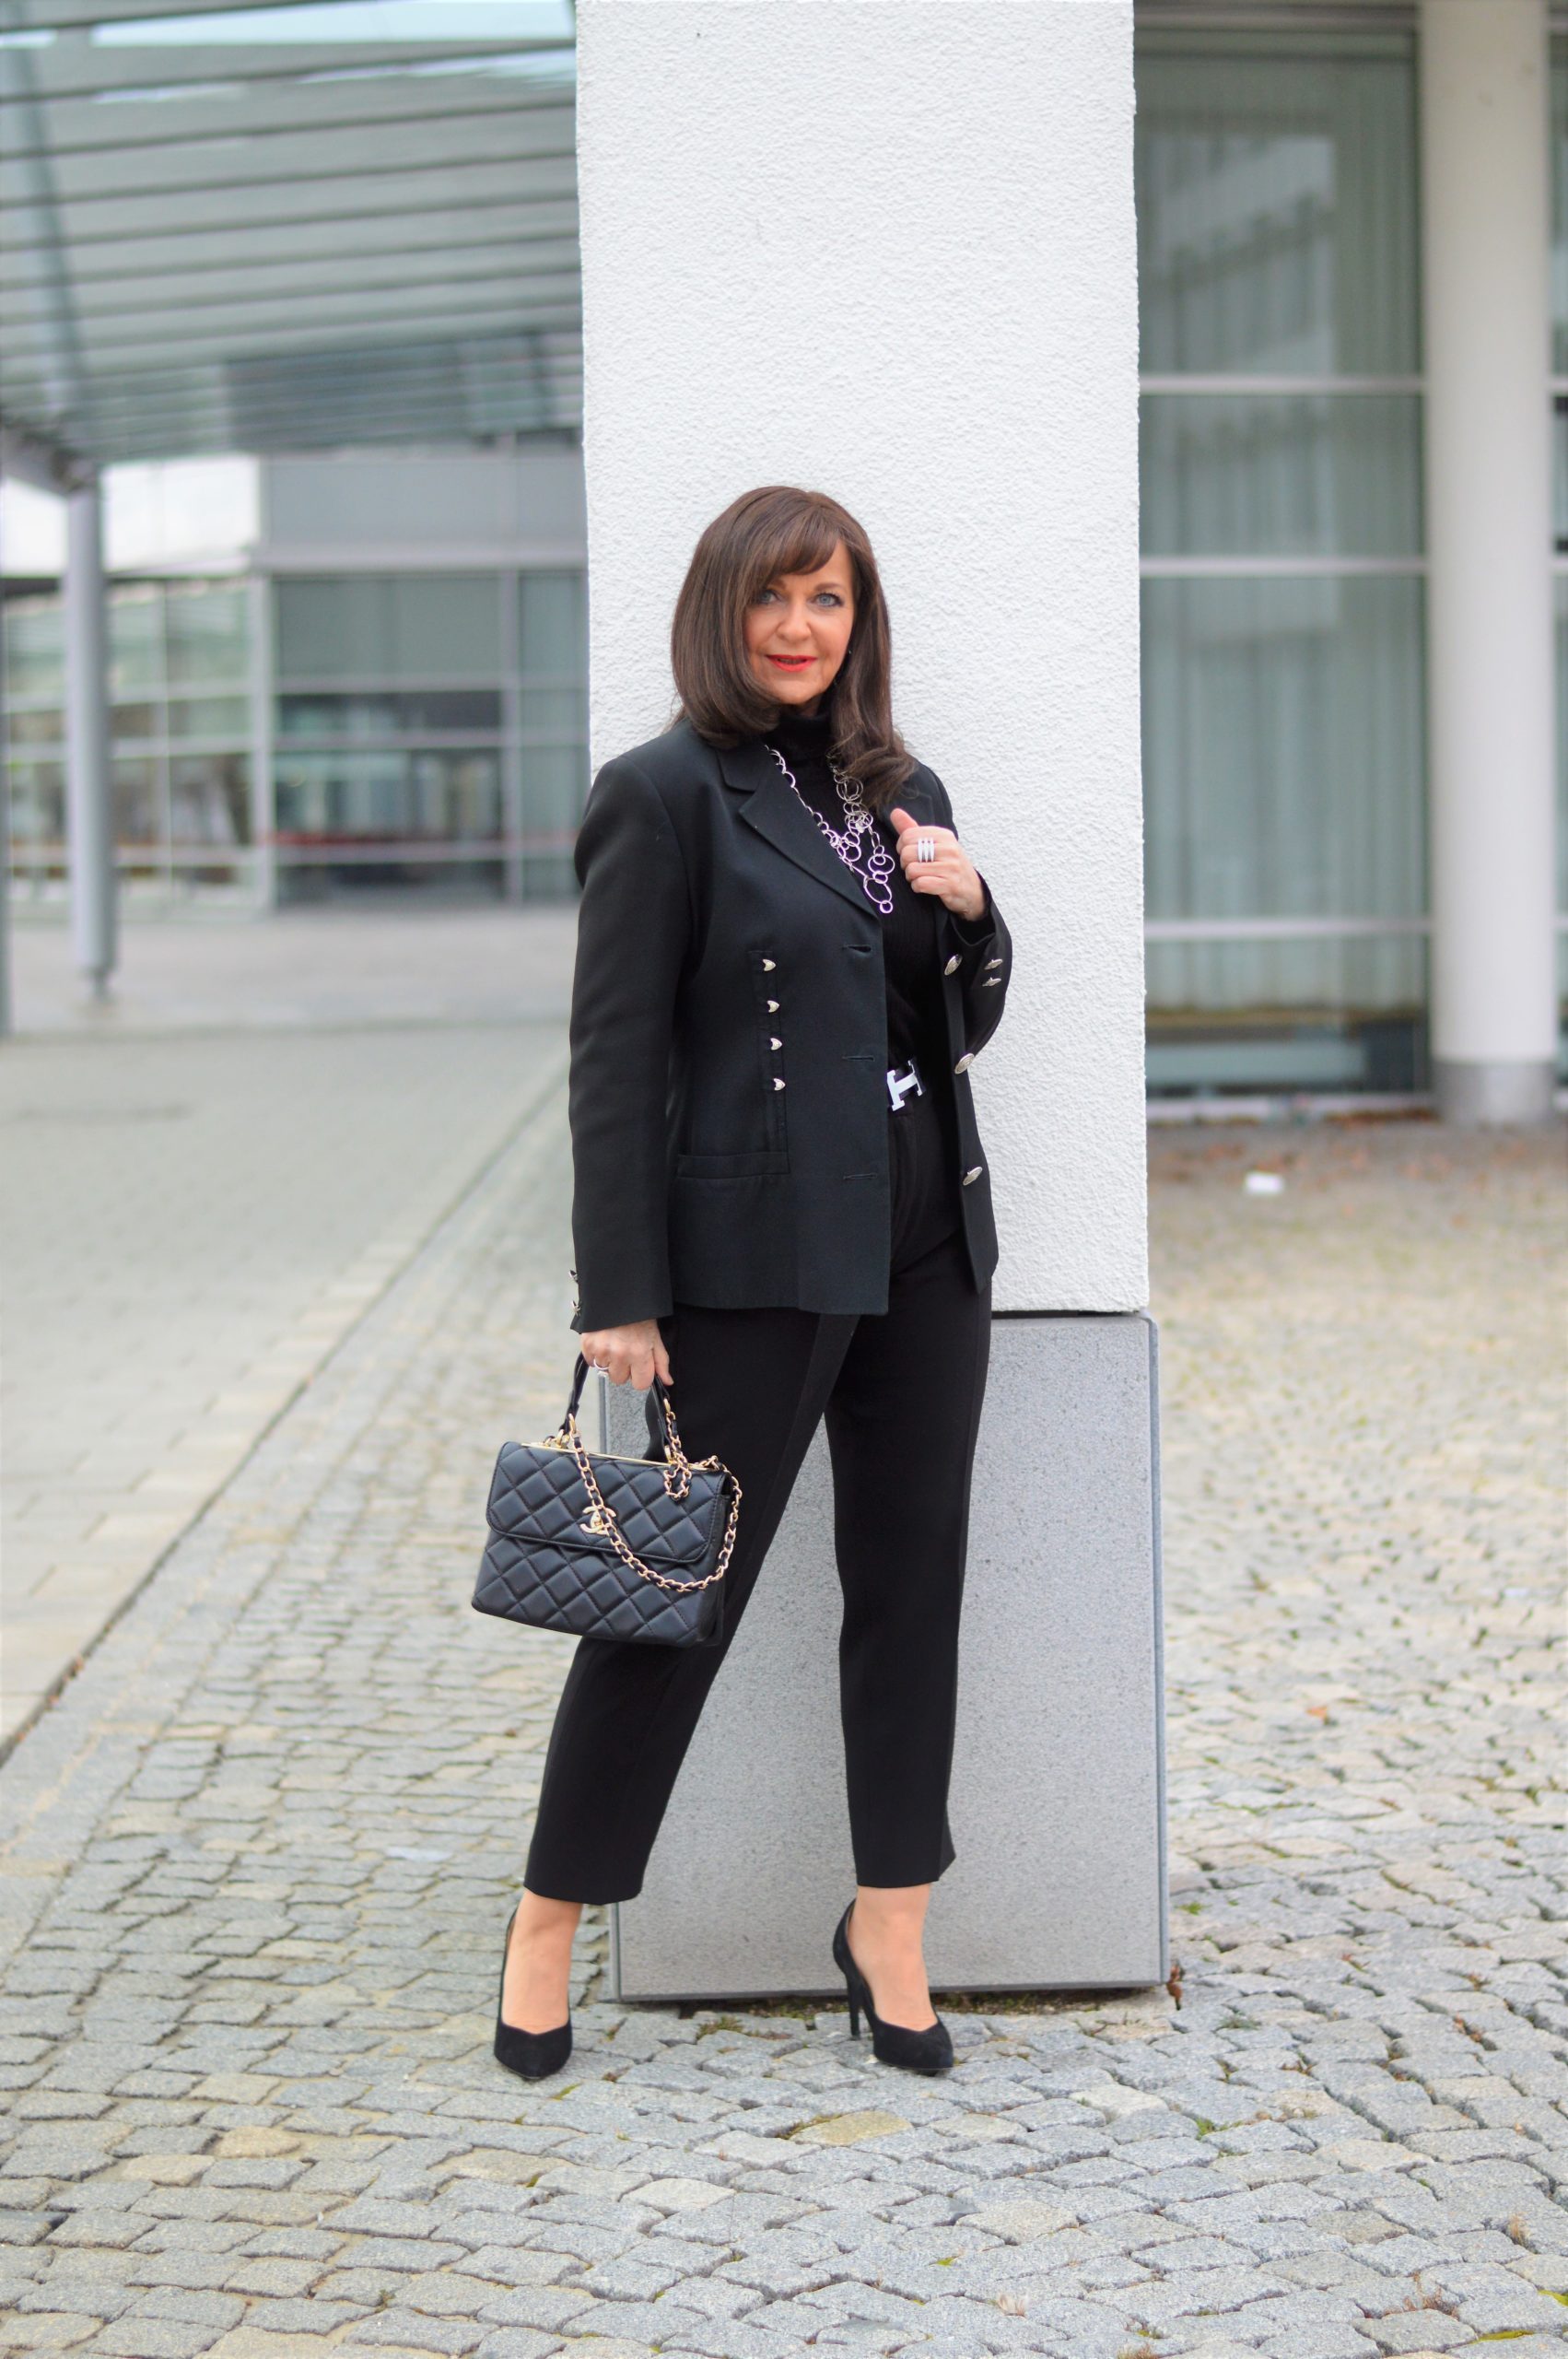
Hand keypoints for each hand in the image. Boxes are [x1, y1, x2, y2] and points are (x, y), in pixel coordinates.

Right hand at [578, 1319, 671, 1388]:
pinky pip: (591, 1361)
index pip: (640, 1384)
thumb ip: (661, 1362)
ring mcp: (602, 1350)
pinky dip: (596, 1354)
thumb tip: (667, 1382)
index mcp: (640, 1353)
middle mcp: (620, 1354)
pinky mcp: (587, 1344)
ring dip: (609, 1361)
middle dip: (623, 1369)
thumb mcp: (655, 1337)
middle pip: (620, 1379)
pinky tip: (603, 1341)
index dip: (641, 1376)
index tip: (639, 1367)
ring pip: (605, 1370)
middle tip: (625, 1351)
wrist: (618, 1294)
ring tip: (614, 1342)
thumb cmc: (639, 1316)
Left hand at [887, 808, 985, 922]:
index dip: (901, 847)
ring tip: (921, 877)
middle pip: (907, 853)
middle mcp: (949, 848)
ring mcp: (951, 867)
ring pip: (912, 870)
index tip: (909, 855)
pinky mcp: (950, 884)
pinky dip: (917, 887)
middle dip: (905, 864)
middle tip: (915, 868)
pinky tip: (925, 886)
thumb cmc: (949, 865)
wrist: (971, 890)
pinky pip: (920, 884)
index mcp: (943, 835)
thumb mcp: (934, 844)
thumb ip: (912, 829)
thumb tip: (895, 812)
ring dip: (911, 877)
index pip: (908, 835)